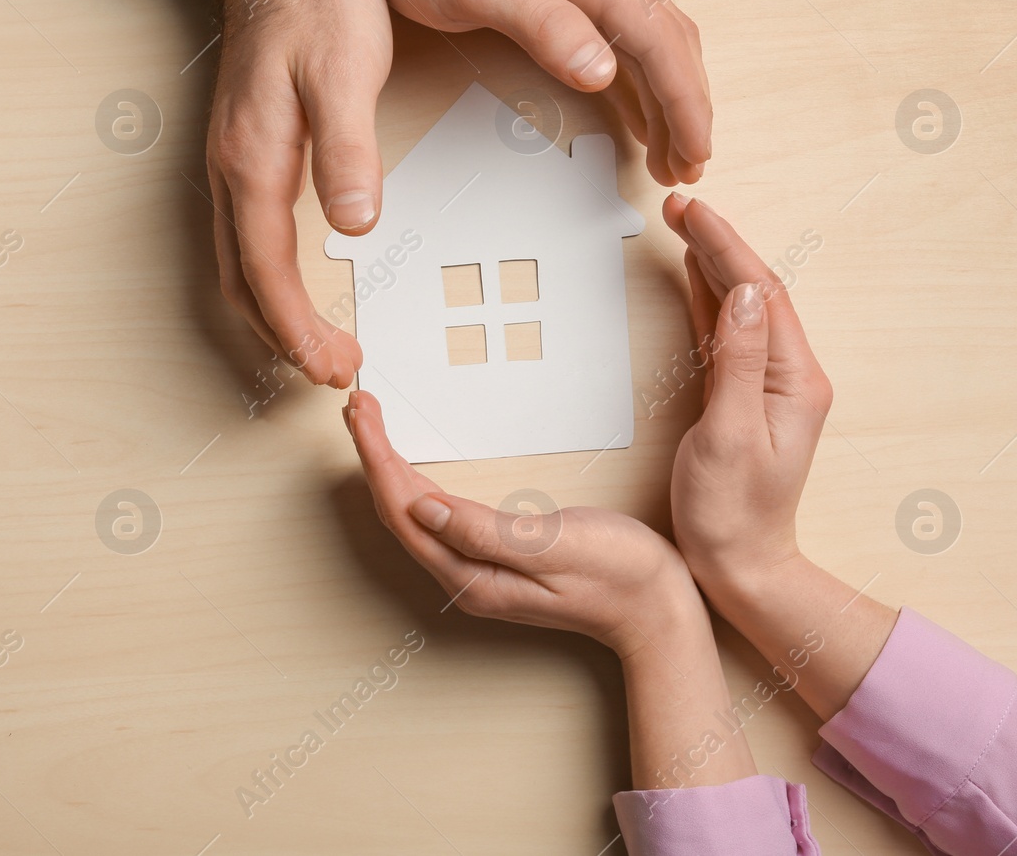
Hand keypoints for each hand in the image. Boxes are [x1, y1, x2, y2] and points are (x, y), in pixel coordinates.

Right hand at [178, 0, 392, 386]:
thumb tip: (353, 223)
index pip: (267, 272)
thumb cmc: (316, 5)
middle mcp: (230, 171)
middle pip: (241, 284)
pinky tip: (295, 284)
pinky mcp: (241, 153)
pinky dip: (265, 280)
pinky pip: (242, 239)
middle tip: (333, 371)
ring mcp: (230, 163)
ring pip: (236, 265)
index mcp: (253, 161)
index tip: (331, 367)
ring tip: (316, 345)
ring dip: (271, 315)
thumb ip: (348, 150)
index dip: (297, 330)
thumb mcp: (345, 71)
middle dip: (283, 339)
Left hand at [292, 0, 711, 186]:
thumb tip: (603, 71)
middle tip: (689, 167)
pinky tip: (636, 114)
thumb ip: (544, 24)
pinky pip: (620, 42)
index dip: (684, 101)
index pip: (659, 40)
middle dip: (688, 108)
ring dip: (669, 100)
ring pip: (650, 43)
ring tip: (673, 154)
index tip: (694, 150)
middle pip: (668, 43)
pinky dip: (639, 85)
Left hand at [343, 389, 703, 659]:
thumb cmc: (620, 575)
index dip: (377, 459)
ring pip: (413, 517)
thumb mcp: (554, 545)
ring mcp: (477, 572)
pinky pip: (436, 521)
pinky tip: (409, 469)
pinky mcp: (492, 562)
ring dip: (388, 469)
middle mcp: (466, 579)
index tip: (363, 415)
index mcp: (473, 576)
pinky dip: (414, 486)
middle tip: (359, 407)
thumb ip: (485, 531)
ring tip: (371, 428)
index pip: (404, 511)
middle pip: (398, 513)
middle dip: (373, 457)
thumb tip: (422, 509)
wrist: (658, 610)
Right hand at [662, 194, 896, 720]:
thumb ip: (738, 360)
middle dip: (719, 244)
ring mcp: (768, 386)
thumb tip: (745, 291)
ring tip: (685, 227)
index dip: (725, 246)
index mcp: (795, 380)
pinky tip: (693, 278)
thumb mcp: (730, 434)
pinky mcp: (744, 398)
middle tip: (680, 207)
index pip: (762, 293)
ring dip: (714, 264)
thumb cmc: (733, 513)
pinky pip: (727, 334)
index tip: (692, 212)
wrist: (743, 567)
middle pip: (756, 291)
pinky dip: (708, 300)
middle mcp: (790, 376)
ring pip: (742, 307)